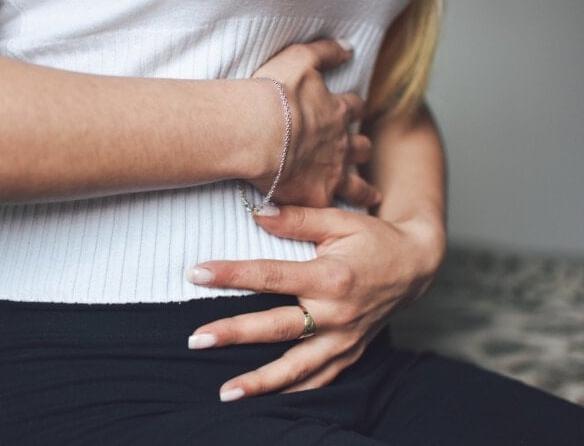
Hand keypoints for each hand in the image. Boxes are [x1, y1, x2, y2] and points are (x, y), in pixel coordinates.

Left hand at [185, 205, 444, 400]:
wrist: (417, 266)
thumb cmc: (374, 239)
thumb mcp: (340, 220)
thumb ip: (298, 219)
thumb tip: (256, 214)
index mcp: (330, 277)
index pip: (270, 276)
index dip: (230, 274)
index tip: (196, 273)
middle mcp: (336, 313)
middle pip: (276, 327)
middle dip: (233, 334)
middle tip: (196, 340)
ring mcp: (344, 339)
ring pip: (296, 366)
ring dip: (260, 382)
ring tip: (225, 392)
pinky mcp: (350, 353)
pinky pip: (319, 379)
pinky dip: (294, 391)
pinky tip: (266, 399)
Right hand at [246, 39, 379, 208]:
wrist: (258, 131)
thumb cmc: (274, 93)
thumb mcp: (300, 58)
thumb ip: (326, 51)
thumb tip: (349, 46)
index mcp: (336, 111)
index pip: (353, 107)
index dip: (353, 108)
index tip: (352, 110)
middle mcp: (340, 143)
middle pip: (361, 147)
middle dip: (362, 148)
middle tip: (363, 152)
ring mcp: (331, 172)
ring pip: (356, 184)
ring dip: (364, 188)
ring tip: (370, 195)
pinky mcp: (316, 196)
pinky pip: (330, 208)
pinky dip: (331, 210)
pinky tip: (334, 221)